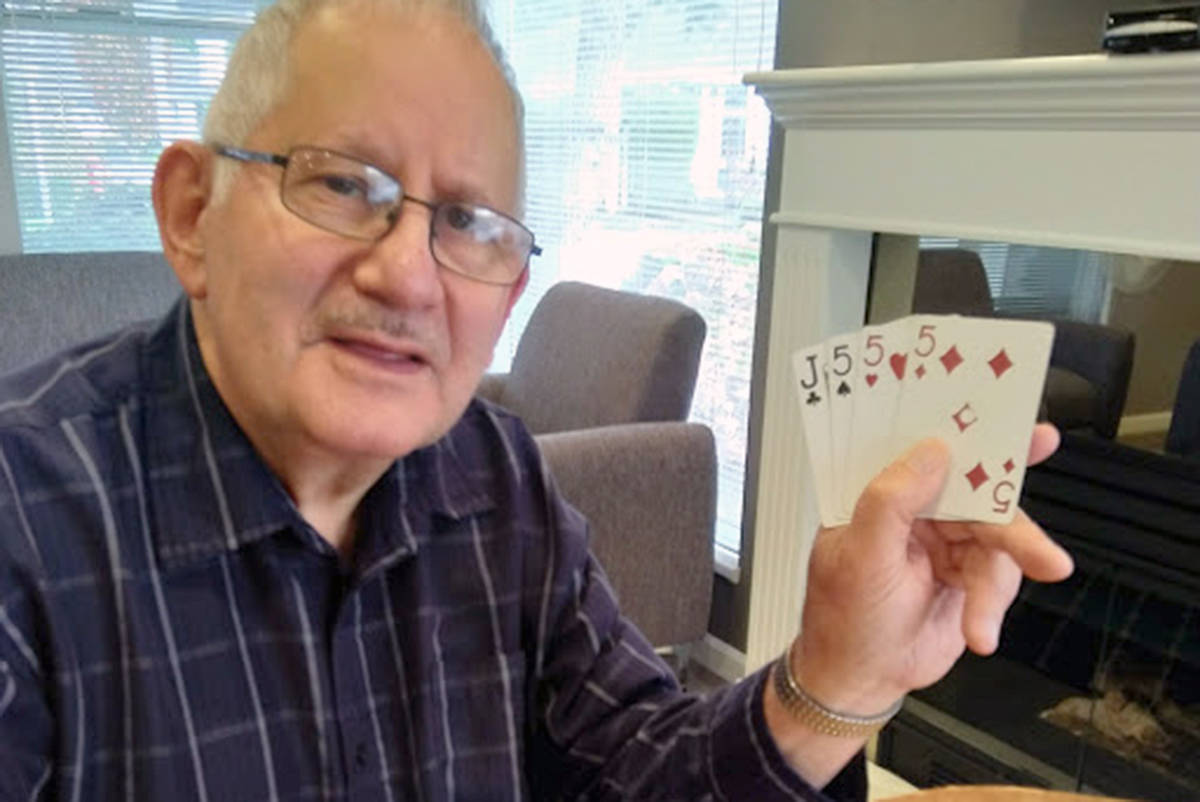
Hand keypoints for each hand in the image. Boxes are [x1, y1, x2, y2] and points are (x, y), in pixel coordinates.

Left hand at [793, 424, 1073, 715]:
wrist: (861, 682)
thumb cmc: (843, 619)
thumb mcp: (859, 556)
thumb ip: (890, 499)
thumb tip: (931, 451)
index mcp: (879, 492)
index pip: (925, 447)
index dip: (970, 430)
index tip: (1018, 422)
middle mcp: (917, 509)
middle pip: (982, 496)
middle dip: (1015, 530)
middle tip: (1044, 558)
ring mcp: (946, 540)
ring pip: (1000, 541)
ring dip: (995, 589)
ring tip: (981, 625)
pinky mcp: (969, 573)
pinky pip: (1001, 578)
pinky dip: (992, 608)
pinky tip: (979, 632)